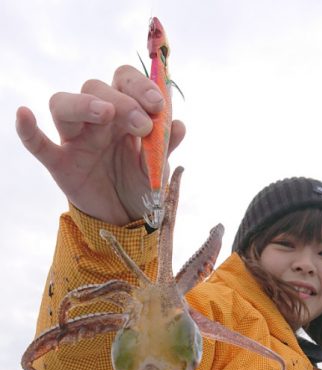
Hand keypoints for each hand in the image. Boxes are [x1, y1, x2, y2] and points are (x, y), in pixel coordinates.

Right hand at [16, 65, 185, 224]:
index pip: (124, 80)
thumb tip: (179, 126)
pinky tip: (24, 114)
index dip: (140, 86)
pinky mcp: (60, 164)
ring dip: (84, 104)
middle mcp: (96, 120)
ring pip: (63, 104)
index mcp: (123, 112)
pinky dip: (28, 130)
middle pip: (96, 88)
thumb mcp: (156, 167)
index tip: (158, 105)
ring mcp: (75, 139)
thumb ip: (164, 146)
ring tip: (106, 114)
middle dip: (123, 101)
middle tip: (143, 126)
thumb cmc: (139, 184)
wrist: (125, 219)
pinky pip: (38, 144)